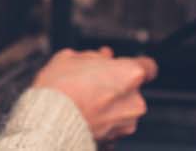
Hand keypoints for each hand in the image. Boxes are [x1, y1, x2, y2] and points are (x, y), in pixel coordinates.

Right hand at [30, 47, 157, 140]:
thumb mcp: (71, 58)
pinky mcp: (115, 138)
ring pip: (122, 109)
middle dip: (115, 85)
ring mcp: (126, 122)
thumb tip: (100, 57)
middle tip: (92, 82)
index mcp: (130, 74)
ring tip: (84, 101)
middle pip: (131, 89)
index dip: (134, 65)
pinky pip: (113, 126)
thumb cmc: (59, 91)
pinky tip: (85, 115)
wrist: (47, 123)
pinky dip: (103, 122)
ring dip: (110, 105)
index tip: (125, 67)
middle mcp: (134, 100)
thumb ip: (93, 56)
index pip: (148, 67)